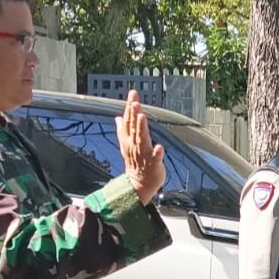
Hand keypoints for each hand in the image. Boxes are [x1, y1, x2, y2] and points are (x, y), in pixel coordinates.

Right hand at [116, 89, 165, 204]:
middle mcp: (135, 145)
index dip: (130, 107)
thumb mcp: (126, 144)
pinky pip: (155, 157)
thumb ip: (123, 129)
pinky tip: (160, 146)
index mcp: (129, 139)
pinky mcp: (153, 163)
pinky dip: (157, 152)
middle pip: (134, 128)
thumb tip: (118, 117)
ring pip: (142, 139)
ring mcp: (144, 154)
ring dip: (142, 129)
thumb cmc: (135, 162)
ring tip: (142, 117)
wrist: (139, 184)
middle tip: (135, 102)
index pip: (128, 120)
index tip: (133, 94)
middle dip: (134, 114)